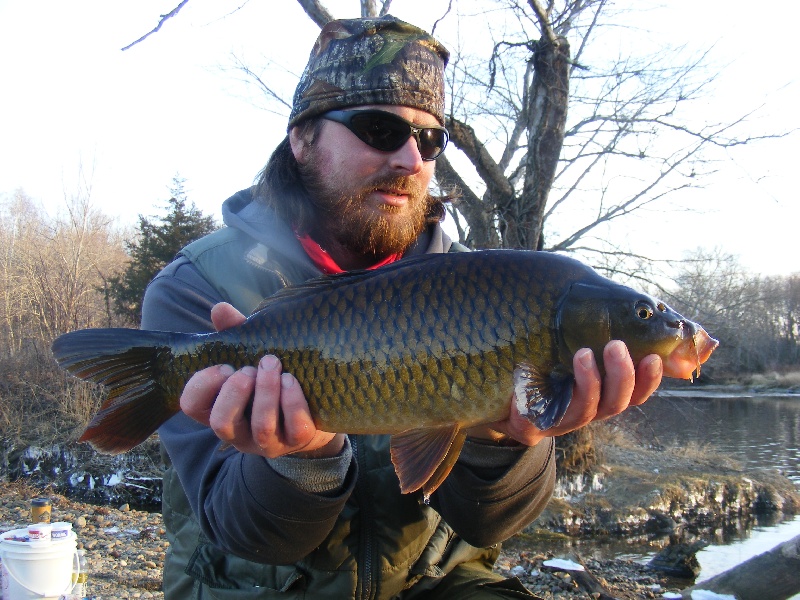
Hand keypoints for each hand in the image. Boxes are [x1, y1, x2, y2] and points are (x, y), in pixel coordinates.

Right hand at [180, 302, 344, 457]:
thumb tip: (220, 309)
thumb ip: (235, 333)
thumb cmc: (271, 378)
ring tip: (274, 365)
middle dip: (234, 393)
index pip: (192, 405)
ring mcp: (269, 442)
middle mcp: (239, 432)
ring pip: (261, 427)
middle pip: (221, 423)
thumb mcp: (250, 356)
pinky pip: (295, 428)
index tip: (224, 364)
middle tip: (249, 369)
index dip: (202, 385)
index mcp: (219, 408)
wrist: (314, 406)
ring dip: (266, 393)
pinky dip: (293, 402)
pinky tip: (292, 381)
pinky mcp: (298, 441)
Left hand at [468, 340, 662, 446]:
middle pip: (614, 404)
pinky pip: (535, 422)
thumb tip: (632, 304)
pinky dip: (535, 403)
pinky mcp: (527, 428)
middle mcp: (583, 410)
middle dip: (620, 377)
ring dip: (588, 384)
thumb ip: (597, 327)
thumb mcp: (569, 339)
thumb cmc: (539, 356)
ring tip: (581, 353)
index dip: (648, 380)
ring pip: (582, 413)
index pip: (635, 393)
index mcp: (600, 392)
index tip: (654, 357)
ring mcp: (556, 422)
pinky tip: (531, 379)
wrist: (494, 388)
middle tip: (615, 346)